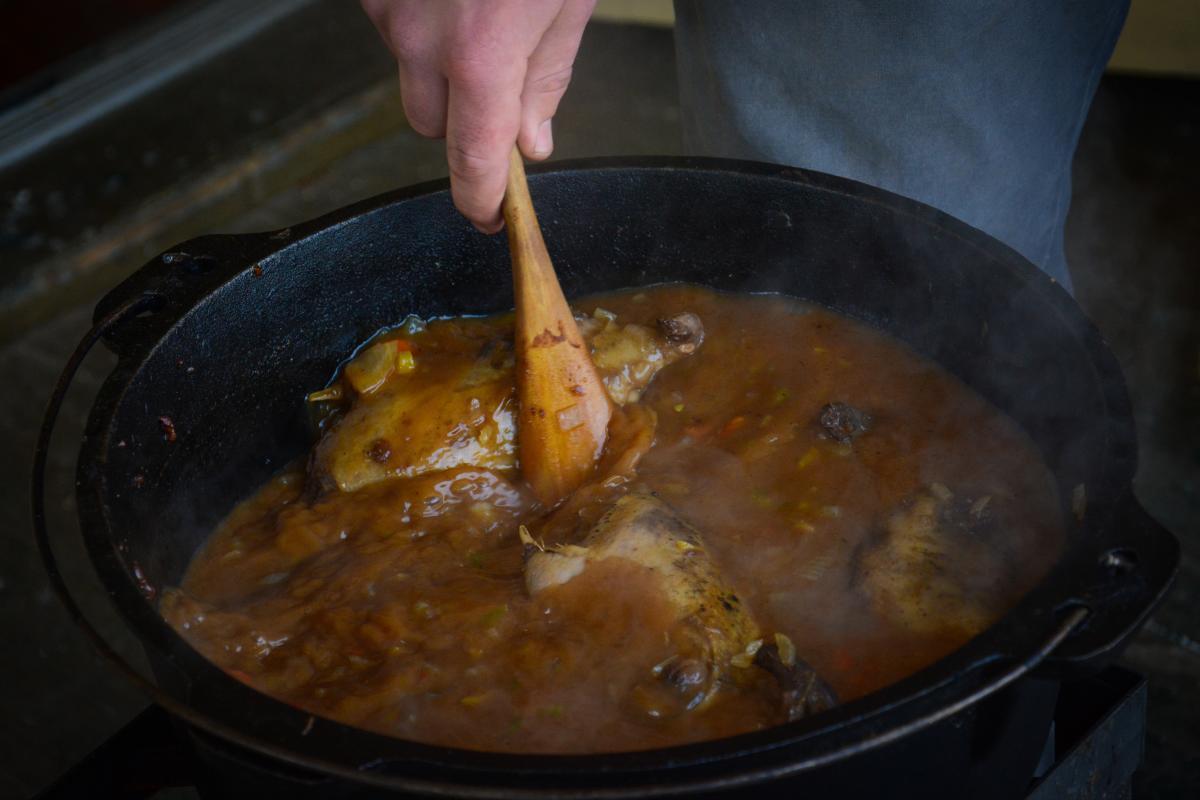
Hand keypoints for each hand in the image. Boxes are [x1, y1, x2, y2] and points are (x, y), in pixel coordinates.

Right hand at [362, 0, 595, 231]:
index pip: (472, 157)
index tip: (489, 216)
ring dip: (440, 62)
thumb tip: (533, 141)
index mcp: (479, 48)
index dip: (481, 199)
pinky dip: (423, 22)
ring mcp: (386, 6)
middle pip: (429, 124)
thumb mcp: (566, 0)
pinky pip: (396, 28)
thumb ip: (548, 75)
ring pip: (410, 71)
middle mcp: (420, 35)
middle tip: (502, 80)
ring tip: (480, 11)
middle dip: (463, 120)